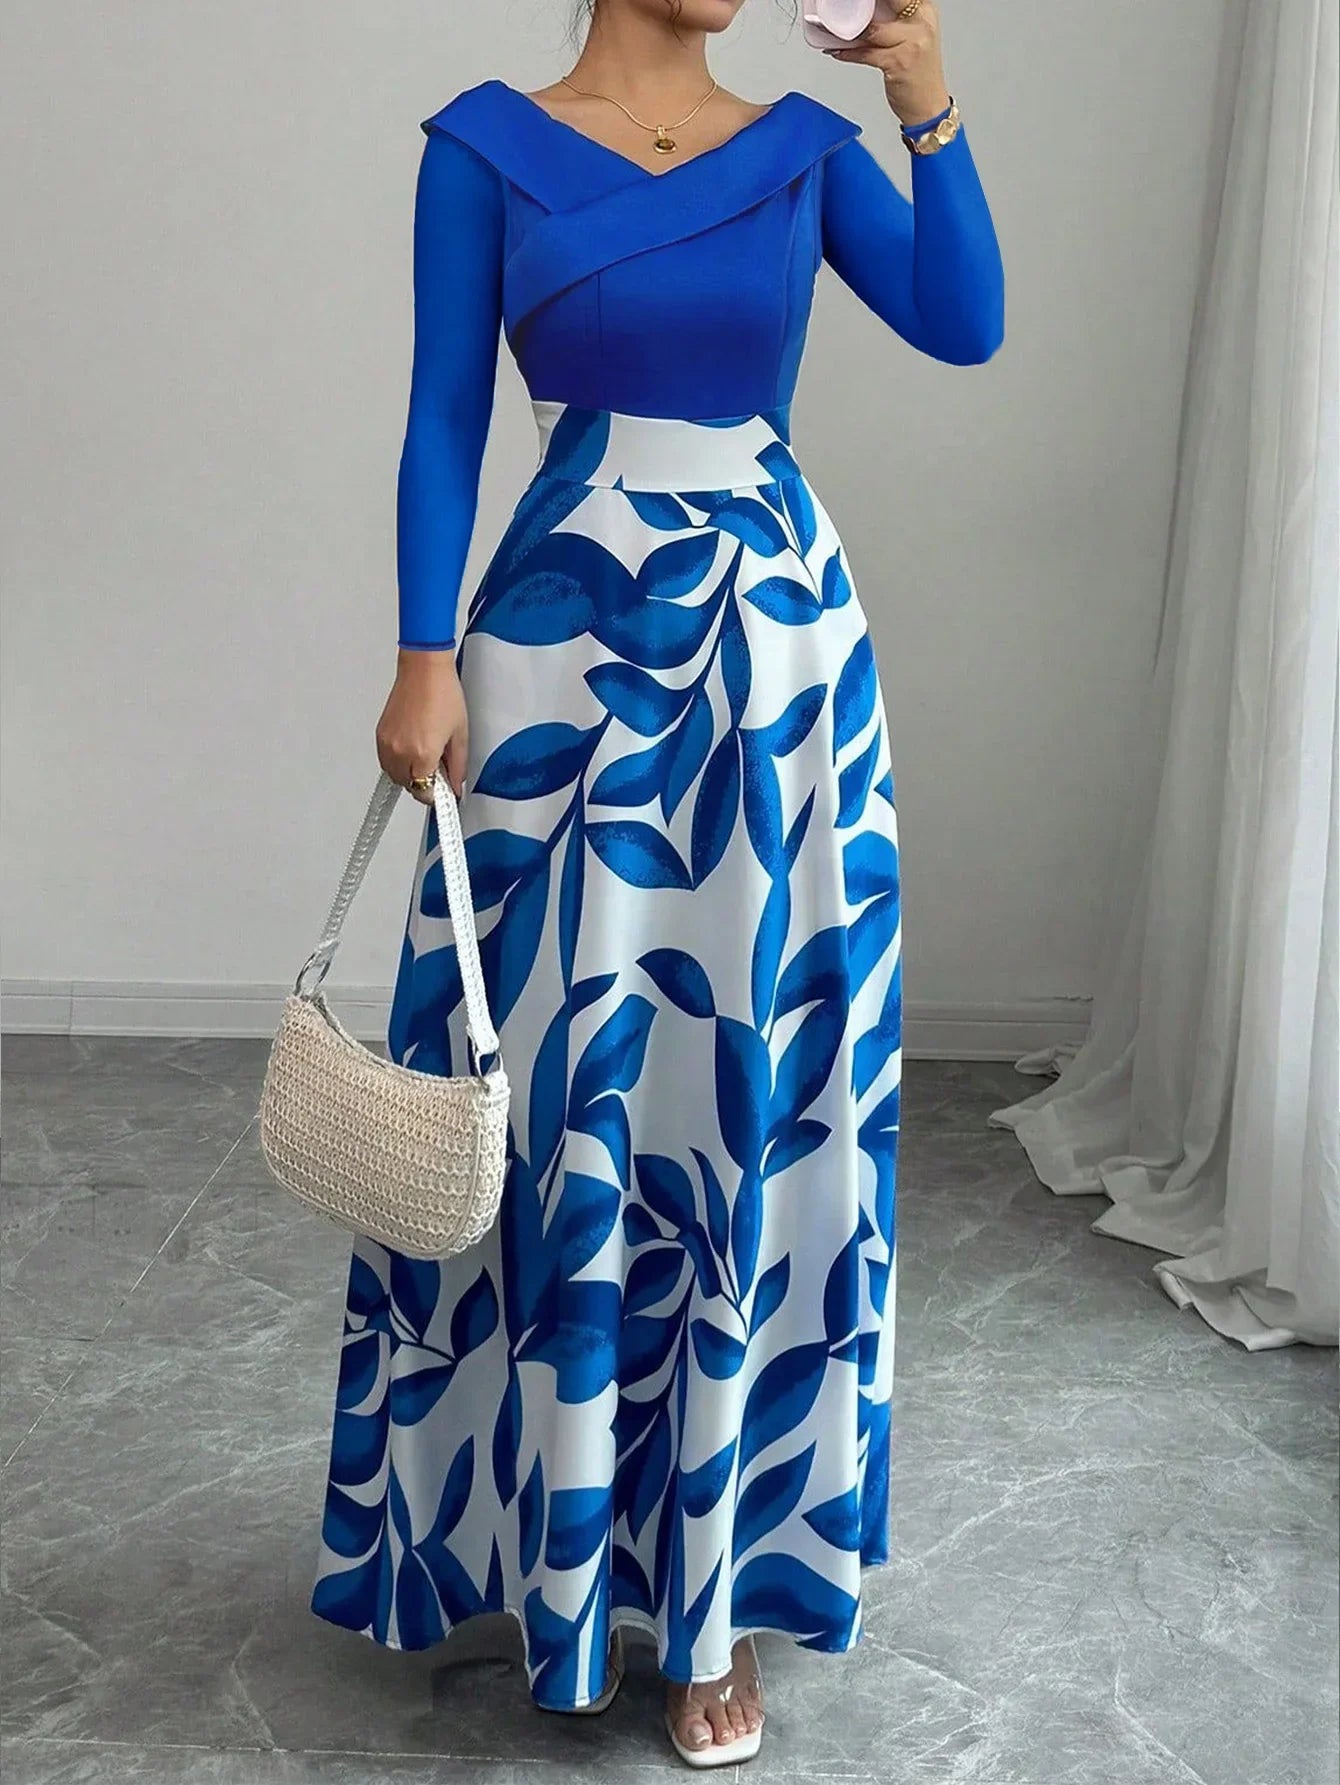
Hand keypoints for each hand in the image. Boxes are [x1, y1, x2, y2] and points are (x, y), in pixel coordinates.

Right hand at [377, 649, 468, 802]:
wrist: (423, 669)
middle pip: (408, 786)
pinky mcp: (380, 734)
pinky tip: (412, 748)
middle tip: (438, 769)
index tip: (444, 788)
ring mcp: (387, 743)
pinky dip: (398, 762)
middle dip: (424, 783)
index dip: (436, 793)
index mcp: (422, 754)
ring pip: (395, 775)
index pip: (424, 792)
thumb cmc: (443, 693)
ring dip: (409, 774)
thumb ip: (457, 766)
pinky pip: (386, 761)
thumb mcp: (460, 734)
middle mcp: (400, 752)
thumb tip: (455, 785)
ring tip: (425, 756)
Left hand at [824, 0, 950, 128]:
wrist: (928, 106)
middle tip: (844, 7)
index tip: (859, 1)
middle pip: (888, 2)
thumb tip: (864, 9)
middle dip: (863, 5)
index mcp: (925, 11)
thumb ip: (894, 19)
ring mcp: (911, 43)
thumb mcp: (913, 36)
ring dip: (848, 32)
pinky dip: (848, 53)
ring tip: (832, 30)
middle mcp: (921, 23)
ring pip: (873, 30)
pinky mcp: (898, 63)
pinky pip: (866, 54)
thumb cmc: (918, 72)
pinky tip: (837, 51)